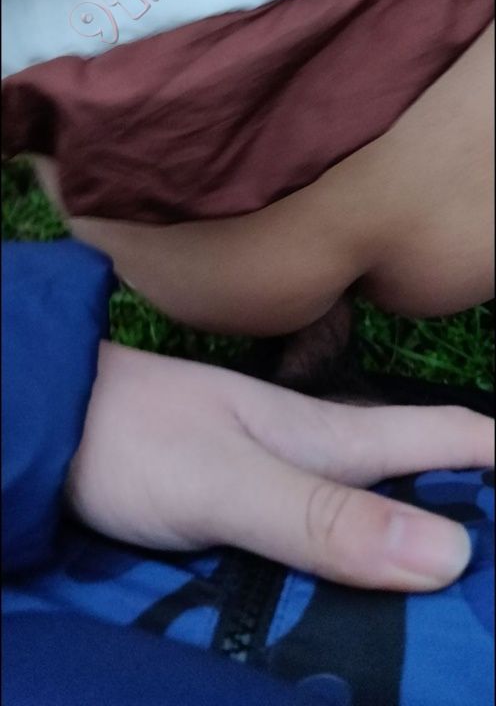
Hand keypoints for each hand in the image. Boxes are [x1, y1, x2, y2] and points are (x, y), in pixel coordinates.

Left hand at [67, 342, 493, 591]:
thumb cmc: (137, 438)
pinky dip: (350, 564)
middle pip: (418, 477)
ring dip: (412, 544)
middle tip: (490, 580)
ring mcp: (277, 479)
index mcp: (328, 438)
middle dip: (470, 512)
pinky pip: (317, 539)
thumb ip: (324, 517)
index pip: (445, 435)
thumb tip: (448, 552)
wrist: (54, 422)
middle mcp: (314, 456)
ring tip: (443, 604)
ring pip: (369, 511)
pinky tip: (353, 601)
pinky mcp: (242, 507)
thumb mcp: (231, 482)